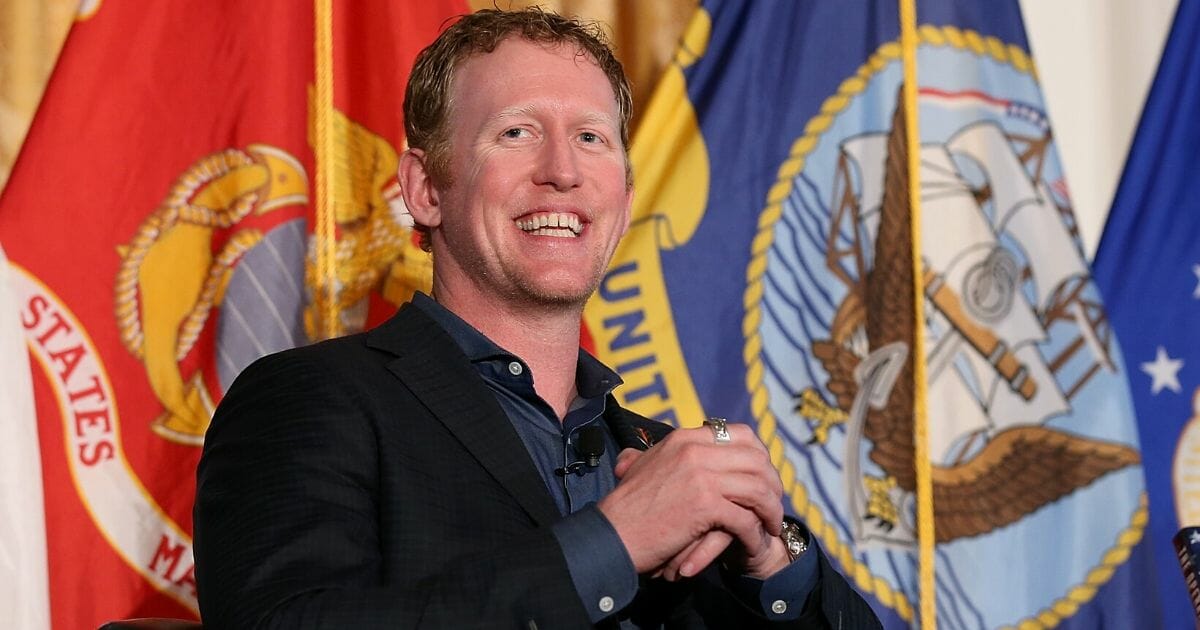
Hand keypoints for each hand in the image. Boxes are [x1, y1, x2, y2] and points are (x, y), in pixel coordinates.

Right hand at [597, 423, 784, 577]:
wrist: (611, 534)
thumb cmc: (625, 508)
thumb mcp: (639, 466)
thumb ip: (656, 454)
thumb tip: (654, 450)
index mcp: (685, 438)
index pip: (741, 434)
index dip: (760, 456)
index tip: (764, 477)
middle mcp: (695, 450)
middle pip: (757, 460)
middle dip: (772, 484)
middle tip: (774, 505)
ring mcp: (702, 476)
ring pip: (758, 488)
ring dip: (771, 510)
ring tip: (772, 526)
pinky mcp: (705, 505)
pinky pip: (746, 518)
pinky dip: (755, 534)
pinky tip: (754, 544)